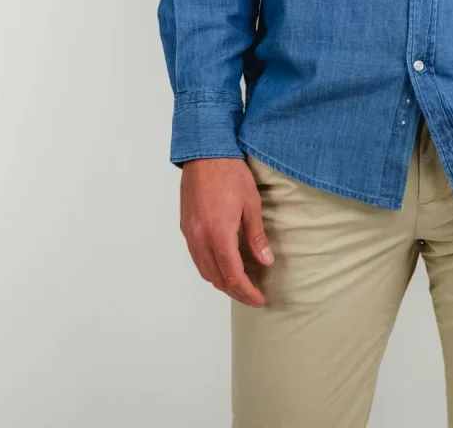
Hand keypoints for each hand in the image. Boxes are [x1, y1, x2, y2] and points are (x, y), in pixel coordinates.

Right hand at [179, 157, 273, 306]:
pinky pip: (197, 258)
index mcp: (218, 234)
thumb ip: (256, 236)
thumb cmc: (231, 174)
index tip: (260, 300)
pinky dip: (211, 268)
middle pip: (216, 278)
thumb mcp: (251, 203)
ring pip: (204, 270)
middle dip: (236, 291)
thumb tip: (266, 262)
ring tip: (241, 284)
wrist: (205, 152)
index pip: (233, 276)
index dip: (247, 292)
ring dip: (222, 282)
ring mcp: (190, 234)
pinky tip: (224, 264)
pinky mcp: (185, 227)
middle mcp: (200, 238)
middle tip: (253, 296)